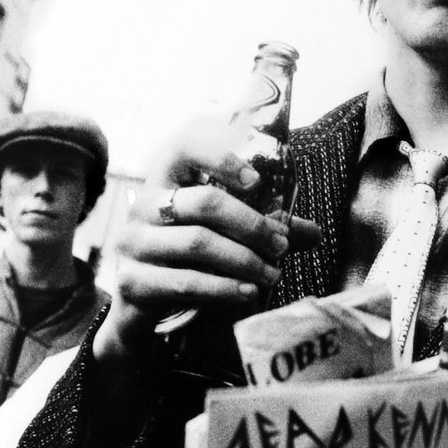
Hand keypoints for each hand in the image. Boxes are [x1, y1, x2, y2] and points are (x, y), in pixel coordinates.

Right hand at [93, 111, 320, 364]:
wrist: (139, 301)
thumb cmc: (187, 255)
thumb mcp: (223, 233)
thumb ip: (265, 227)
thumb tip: (315, 232)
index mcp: (166, 179)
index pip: (186, 146)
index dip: (222, 156)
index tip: (257, 180)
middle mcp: (144, 205)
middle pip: (203, 202)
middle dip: (252, 224)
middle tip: (282, 245)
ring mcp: (134, 244)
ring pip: (197, 243)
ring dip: (244, 260)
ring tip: (273, 274)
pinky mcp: (132, 282)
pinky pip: (185, 282)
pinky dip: (223, 288)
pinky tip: (248, 293)